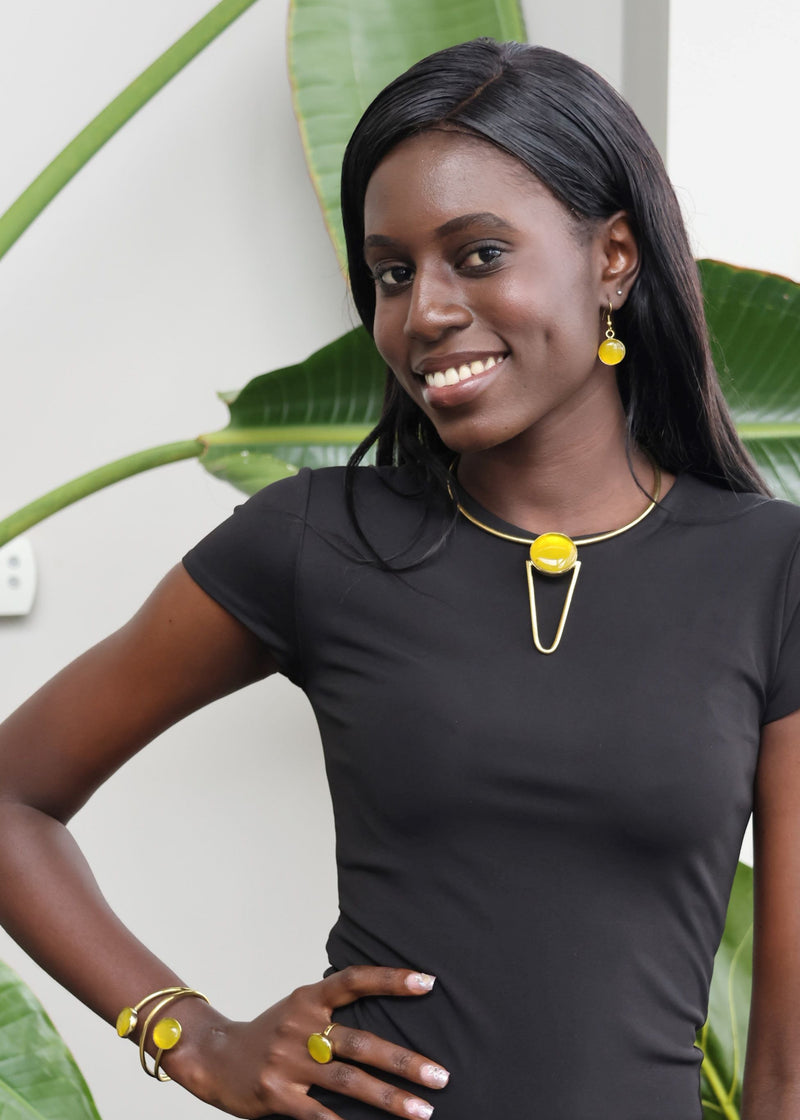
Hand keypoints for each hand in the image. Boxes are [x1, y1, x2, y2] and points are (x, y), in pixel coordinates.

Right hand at [163, 966, 449, 1118]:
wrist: (213, 1057)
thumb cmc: (271, 1033)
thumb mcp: (299, 1009)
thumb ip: (335, 1008)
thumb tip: (390, 1009)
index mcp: (308, 999)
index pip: (355, 980)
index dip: (391, 979)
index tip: (429, 982)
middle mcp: (300, 1026)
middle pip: (360, 1042)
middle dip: (404, 1061)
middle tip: (441, 1076)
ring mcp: (287, 1061)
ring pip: (348, 1080)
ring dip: (389, 1098)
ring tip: (423, 1110)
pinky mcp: (276, 1094)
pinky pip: (319, 1114)